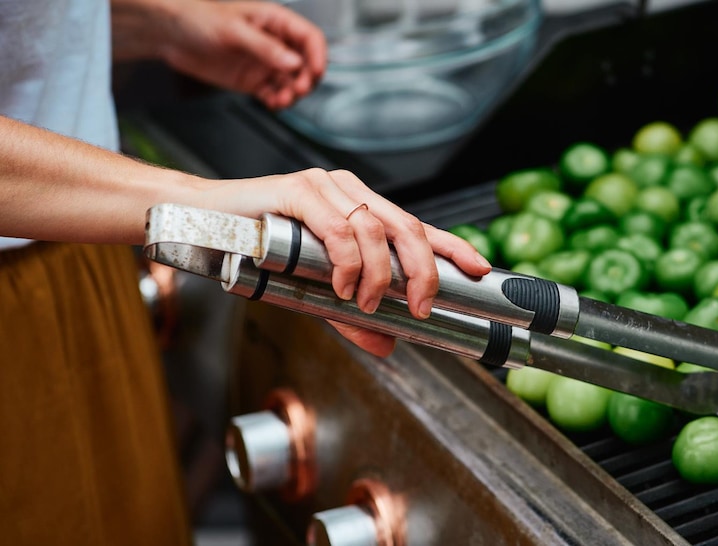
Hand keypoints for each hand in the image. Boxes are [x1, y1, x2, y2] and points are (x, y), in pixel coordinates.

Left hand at [112, 0, 325, 109]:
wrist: (170, 35)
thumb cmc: (198, 18)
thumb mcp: (233, 30)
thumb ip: (264, 47)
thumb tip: (294, 62)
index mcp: (276, 22)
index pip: (310, 38)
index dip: (318, 55)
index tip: (315, 72)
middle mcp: (275, 43)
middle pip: (307, 63)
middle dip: (306, 79)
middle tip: (297, 90)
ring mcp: (266, 63)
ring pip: (293, 82)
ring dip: (293, 94)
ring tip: (281, 101)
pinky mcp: (254, 81)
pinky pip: (275, 94)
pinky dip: (278, 102)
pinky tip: (272, 104)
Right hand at [196, 168, 492, 355]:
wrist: (200, 226)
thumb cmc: (255, 253)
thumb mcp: (314, 292)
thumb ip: (351, 315)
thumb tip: (389, 344)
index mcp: (360, 207)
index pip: (417, 226)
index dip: (451, 246)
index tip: (480, 268)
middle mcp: (349, 190)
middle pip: (407, 226)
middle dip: (424, 271)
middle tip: (422, 307)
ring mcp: (326, 186)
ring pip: (376, 230)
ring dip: (379, 276)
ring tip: (364, 303)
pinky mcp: (298, 189)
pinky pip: (340, 228)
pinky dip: (348, 263)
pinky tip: (343, 286)